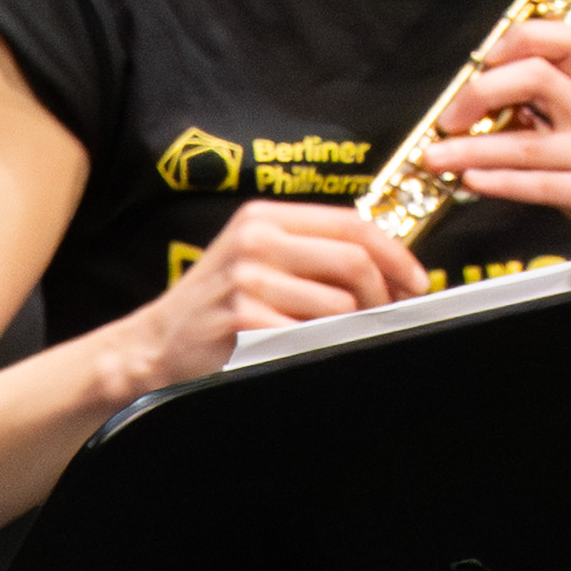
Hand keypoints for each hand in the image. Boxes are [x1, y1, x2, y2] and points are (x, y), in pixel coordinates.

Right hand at [109, 191, 418, 400]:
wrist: (153, 347)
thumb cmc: (212, 310)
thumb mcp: (255, 261)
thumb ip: (309, 254)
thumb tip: (386, 269)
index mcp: (264, 217)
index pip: (352, 223)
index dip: (396, 253)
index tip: (416, 281)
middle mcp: (256, 240)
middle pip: (355, 261)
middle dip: (385, 296)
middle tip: (390, 318)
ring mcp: (247, 280)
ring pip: (340, 305)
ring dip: (355, 329)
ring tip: (344, 340)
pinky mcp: (243, 321)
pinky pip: (311, 336)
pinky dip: (324, 348)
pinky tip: (311, 352)